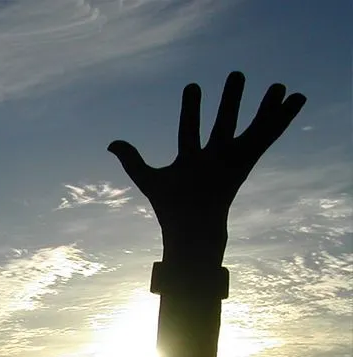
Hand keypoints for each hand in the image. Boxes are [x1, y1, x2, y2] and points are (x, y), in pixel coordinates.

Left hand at [108, 71, 305, 266]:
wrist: (190, 230)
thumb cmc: (170, 209)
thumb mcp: (149, 180)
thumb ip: (133, 160)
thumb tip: (111, 143)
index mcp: (190, 160)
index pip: (188, 128)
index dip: (190, 109)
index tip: (193, 86)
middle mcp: (213, 158)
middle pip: (222, 123)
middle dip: (229, 100)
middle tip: (237, 75)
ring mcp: (230, 161)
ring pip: (248, 129)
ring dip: (263, 108)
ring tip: (279, 86)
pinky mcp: (245, 163)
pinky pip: (266, 138)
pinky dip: (282, 120)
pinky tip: (296, 101)